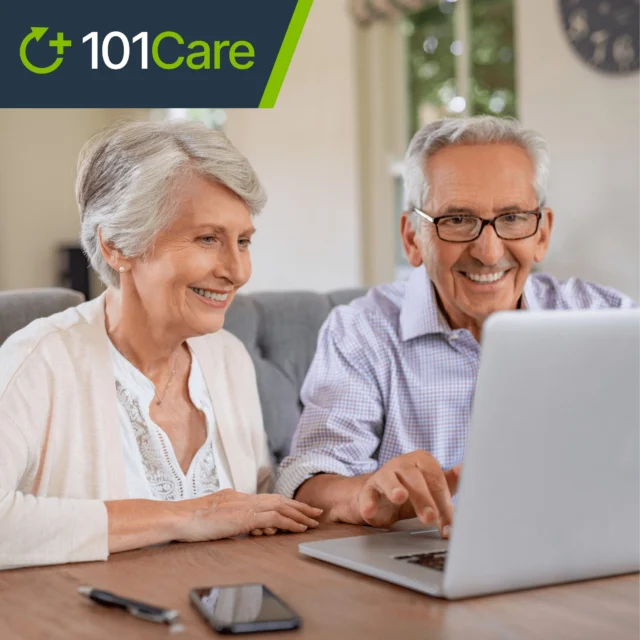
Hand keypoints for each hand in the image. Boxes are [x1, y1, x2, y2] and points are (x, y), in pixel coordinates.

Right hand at [175, 490, 322, 541]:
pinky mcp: (245, 517)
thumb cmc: (191, 521)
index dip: (286, 504)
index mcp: (238, 498)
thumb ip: (231, 519)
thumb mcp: (216, 517)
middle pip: (279, 499)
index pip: (268, 499)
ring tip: (313, 521)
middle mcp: (245, 498)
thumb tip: (244, 525)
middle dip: (299, 506)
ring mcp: (245, 506)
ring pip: (280, 507)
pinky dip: (289, 522)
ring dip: (299, 514)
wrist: (179, 517)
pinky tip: (299, 528)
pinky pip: (274, 518)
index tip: (299, 509)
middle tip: (316, 512)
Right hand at [355, 452, 460, 535]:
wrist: (380, 496)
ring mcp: (383, 474)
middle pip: (415, 478)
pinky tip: (370, 511)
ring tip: (399, 497)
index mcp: (422, 460)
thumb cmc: (412, 490)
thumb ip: (449, 481)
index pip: (436, 480)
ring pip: (389, 479)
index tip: (450, 526)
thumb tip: (465, 469)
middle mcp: (402, 463)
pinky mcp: (368, 488)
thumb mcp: (432, 487)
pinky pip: (368, 493)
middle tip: (430, 518)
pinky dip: (368, 502)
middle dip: (423, 499)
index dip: (444, 503)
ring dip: (395, 488)